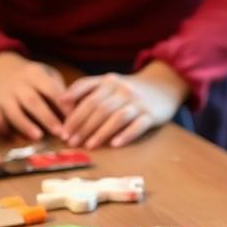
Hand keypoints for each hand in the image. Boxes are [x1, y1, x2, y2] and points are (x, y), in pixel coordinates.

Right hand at [0, 51, 66, 140]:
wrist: (2, 70)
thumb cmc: (35, 78)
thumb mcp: (49, 76)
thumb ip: (61, 92)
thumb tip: (77, 113)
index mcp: (35, 74)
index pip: (51, 89)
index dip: (62, 104)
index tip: (74, 118)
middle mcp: (18, 84)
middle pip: (32, 101)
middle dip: (46, 118)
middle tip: (60, 133)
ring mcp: (4, 95)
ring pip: (13, 111)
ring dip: (25, 125)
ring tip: (38, 137)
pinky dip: (2, 128)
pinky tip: (12, 138)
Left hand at [59, 60, 188, 148]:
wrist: (164, 85)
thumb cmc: (129, 89)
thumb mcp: (108, 82)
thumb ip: (86, 88)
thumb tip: (61, 102)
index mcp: (109, 81)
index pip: (86, 97)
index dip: (73, 114)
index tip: (63, 130)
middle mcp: (123, 90)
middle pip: (99, 108)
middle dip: (83, 126)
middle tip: (71, 141)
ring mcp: (138, 102)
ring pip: (117, 117)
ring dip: (101, 132)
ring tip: (89, 145)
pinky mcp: (152, 114)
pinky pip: (138, 125)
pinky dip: (126, 135)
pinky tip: (115, 144)